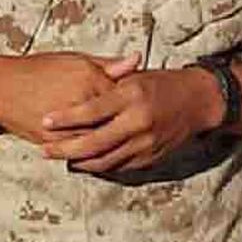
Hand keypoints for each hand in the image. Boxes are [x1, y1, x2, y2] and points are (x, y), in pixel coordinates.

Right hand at [0, 52, 140, 144]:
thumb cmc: (38, 69)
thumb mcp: (75, 60)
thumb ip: (108, 65)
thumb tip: (138, 59)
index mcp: (90, 79)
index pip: (125, 97)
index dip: (134, 104)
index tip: (141, 108)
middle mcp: (81, 102)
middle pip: (115, 122)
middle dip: (125, 128)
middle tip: (136, 130)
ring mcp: (67, 124)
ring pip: (99, 142)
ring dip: (110, 145)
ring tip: (121, 145)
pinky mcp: (53, 141)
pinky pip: (79, 153)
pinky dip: (90, 155)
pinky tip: (99, 153)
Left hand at [39, 66, 224, 171]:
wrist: (197, 101)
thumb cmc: (161, 83)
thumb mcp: (135, 76)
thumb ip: (107, 80)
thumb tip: (78, 84)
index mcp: (130, 96)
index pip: (91, 110)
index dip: (65, 118)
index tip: (44, 121)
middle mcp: (137, 122)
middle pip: (94, 142)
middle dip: (65, 148)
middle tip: (44, 149)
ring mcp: (145, 143)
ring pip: (105, 159)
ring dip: (79, 161)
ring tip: (59, 158)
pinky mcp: (150, 157)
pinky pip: (119, 166)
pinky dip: (98, 166)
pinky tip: (83, 163)